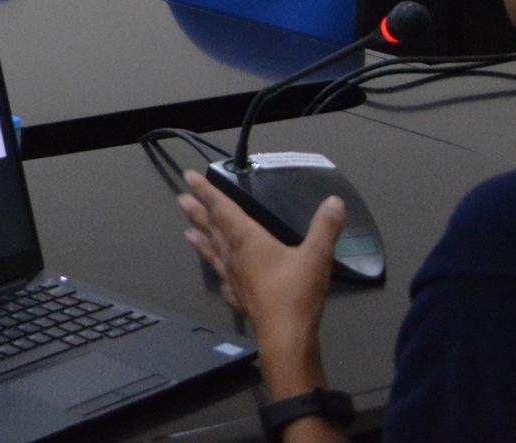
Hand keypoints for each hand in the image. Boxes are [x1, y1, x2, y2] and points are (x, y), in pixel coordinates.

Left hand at [177, 172, 339, 394]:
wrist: (286, 338)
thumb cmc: (296, 293)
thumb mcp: (316, 256)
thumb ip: (325, 227)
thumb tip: (335, 201)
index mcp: (248, 241)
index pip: (223, 209)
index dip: (207, 192)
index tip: (189, 177)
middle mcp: (235, 257)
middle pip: (212, 230)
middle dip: (198, 212)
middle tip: (180, 199)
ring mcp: (234, 280)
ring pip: (213, 254)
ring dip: (201, 241)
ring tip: (187, 233)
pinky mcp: (240, 301)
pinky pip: (225, 284)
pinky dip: (220, 277)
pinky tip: (219, 280)